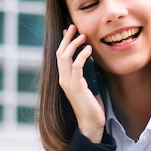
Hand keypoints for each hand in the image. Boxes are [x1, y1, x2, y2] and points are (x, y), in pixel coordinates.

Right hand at [56, 25, 105, 142]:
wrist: (90, 123)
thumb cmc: (91, 105)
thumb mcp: (87, 85)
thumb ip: (85, 73)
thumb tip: (90, 60)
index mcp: (64, 78)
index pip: (60, 56)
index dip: (64, 42)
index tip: (69, 31)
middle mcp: (63, 79)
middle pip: (60, 53)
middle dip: (66, 39)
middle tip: (73, 26)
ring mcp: (68, 83)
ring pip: (65, 58)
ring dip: (73, 44)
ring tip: (83, 36)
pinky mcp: (76, 86)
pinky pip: (77, 66)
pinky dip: (82, 55)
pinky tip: (89, 49)